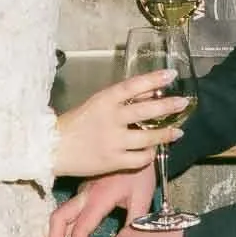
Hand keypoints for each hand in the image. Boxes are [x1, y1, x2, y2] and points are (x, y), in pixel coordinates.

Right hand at [48, 165, 155, 236]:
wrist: (136, 145)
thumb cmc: (141, 171)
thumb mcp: (142, 197)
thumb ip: (133, 222)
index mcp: (98, 197)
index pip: (81, 228)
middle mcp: (85, 195)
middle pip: (58, 219)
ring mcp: (82, 192)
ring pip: (62, 217)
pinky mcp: (84, 192)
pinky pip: (72, 214)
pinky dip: (74, 231)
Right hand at [54, 72, 189, 179]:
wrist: (53, 149)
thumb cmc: (74, 125)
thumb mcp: (95, 105)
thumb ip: (121, 100)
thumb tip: (149, 93)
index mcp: (104, 100)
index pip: (132, 86)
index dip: (153, 79)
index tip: (171, 75)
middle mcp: (111, 119)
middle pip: (146, 111)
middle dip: (168, 106)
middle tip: (183, 103)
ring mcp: (113, 141)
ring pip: (148, 137)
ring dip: (166, 134)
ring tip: (178, 132)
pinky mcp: (113, 161)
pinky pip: (140, 158)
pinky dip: (149, 154)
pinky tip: (152, 150)